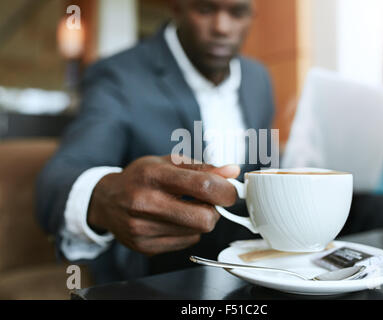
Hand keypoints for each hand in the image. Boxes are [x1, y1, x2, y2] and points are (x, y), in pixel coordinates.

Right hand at [87, 155, 239, 255]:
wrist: (107, 200)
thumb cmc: (141, 177)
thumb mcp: (168, 162)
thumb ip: (202, 167)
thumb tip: (232, 171)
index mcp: (154, 175)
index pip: (203, 186)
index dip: (225, 190)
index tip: (229, 190)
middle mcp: (145, 203)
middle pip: (204, 219)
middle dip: (215, 211)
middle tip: (208, 202)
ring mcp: (143, 229)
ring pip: (197, 232)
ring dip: (200, 220)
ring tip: (184, 208)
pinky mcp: (145, 246)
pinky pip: (186, 243)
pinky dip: (188, 231)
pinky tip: (173, 220)